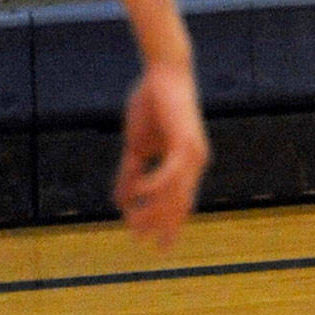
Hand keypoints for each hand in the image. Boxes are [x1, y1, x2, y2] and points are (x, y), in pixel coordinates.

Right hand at [113, 60, 208, 247]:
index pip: (178, 202)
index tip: (148, 242)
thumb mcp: (137, 146)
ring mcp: (192, 152)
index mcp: (186, 162)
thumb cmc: (152, 105)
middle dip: (159, 225)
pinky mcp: (184, 141)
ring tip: (133, 223)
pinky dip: (153, 186)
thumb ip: (130, 173)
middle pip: (179, 204)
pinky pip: (171, 173)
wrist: (164, 72)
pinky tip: (137, 195)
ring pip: (175, 193)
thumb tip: (120, 202)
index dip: (164, 223)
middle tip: (139, 240)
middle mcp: (194, 161)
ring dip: (152, 211)